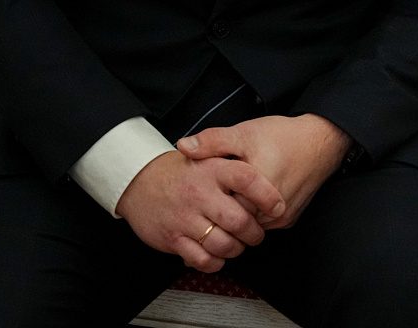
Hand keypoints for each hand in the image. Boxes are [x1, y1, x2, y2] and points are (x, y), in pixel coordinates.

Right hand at [115, 150, 284, 271]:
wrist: (140, 181)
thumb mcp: (208, 154)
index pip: (248, 180)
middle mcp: (200, 193)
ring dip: (236, 249)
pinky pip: (202, 258)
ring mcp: (185, 217)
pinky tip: (218, 255)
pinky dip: (215, 262)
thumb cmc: (183, 172)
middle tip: (256, 233)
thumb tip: (268, 169)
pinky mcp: (172, 237)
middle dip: (254, 232)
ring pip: (223, 243)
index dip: (268, 196)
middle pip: (239, 220)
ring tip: (238, 244)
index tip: (278, 207)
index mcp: (213, 170)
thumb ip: (236, 160)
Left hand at [176, 114, 351, 229]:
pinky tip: (248, 200)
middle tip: (212, 198)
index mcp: (256, 189)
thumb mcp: (245, 132)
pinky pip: (264, 224)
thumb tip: (183, 146)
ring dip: (239, 215)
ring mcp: (282, 218)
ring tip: (229, 198)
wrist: (322, 140)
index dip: (208, 202)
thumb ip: (213, 141)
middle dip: (222, 211)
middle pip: (235, 221)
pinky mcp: (290, 219)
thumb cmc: (284, 136)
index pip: (221, 209)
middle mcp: (272, 210)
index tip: (200, 194)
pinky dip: (254, 216)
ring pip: (250, 226)